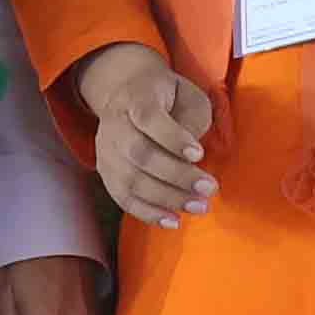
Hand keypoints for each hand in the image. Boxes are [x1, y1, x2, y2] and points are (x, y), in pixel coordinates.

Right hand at [74, 42, 215, 228]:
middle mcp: (114, 122)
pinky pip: (123, 198)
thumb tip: (191, 157)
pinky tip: (173, 221)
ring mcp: (106, 149)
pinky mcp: (106, 171)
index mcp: (135, 97)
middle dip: (177, 175)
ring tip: (199, 206)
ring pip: (130, 179)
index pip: (148, 117)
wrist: (126, 94)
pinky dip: (148, 213)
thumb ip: (192, 119)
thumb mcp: (187, 95)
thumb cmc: (167, 98)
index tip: (199, 154)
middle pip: (139, 153)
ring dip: (167, 198)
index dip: (172, 138)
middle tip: (209, 189)